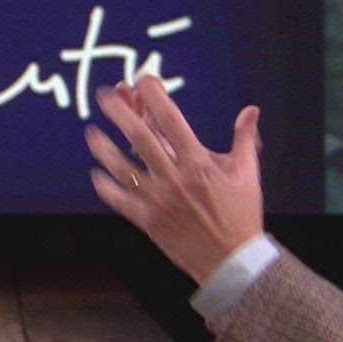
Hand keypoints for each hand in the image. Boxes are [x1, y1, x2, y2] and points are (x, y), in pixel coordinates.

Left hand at [84, 76, 264, 284]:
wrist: (232, 261)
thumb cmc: (241, 215)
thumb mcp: (247, 174)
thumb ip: (245, 139)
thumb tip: (251, 110)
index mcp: (198, 162)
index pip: (170, 120)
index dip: (154, 96)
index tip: (143, 80)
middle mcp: (175, 178)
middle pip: (140, 137)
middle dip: (120, 112)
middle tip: (105, 96)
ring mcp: (158, 200)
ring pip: (123, 168)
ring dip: (104, 148)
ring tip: (91, 132)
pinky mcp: (149, 221)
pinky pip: (121, 202)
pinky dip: (107, 188)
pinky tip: (96, 174)